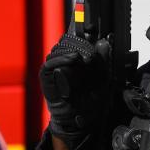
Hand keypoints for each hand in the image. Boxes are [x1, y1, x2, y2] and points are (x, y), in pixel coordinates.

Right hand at [40, 34, 108, 149]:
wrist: (80, 119)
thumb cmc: (89, 100)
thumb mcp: (102, 78)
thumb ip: (103, 60)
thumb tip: (104, 42)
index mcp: (76, 58)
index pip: (76, 38)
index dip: (82, 31)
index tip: (92, 30)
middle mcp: (63, 60)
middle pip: (67, 41)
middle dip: (81, 43)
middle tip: (93, 51)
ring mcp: (54, 67)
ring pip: (59, 49)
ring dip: (74, 50)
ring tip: (87, 58)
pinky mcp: (46, 76)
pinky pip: (50, 63)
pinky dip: (62, 58)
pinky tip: (75, 59)